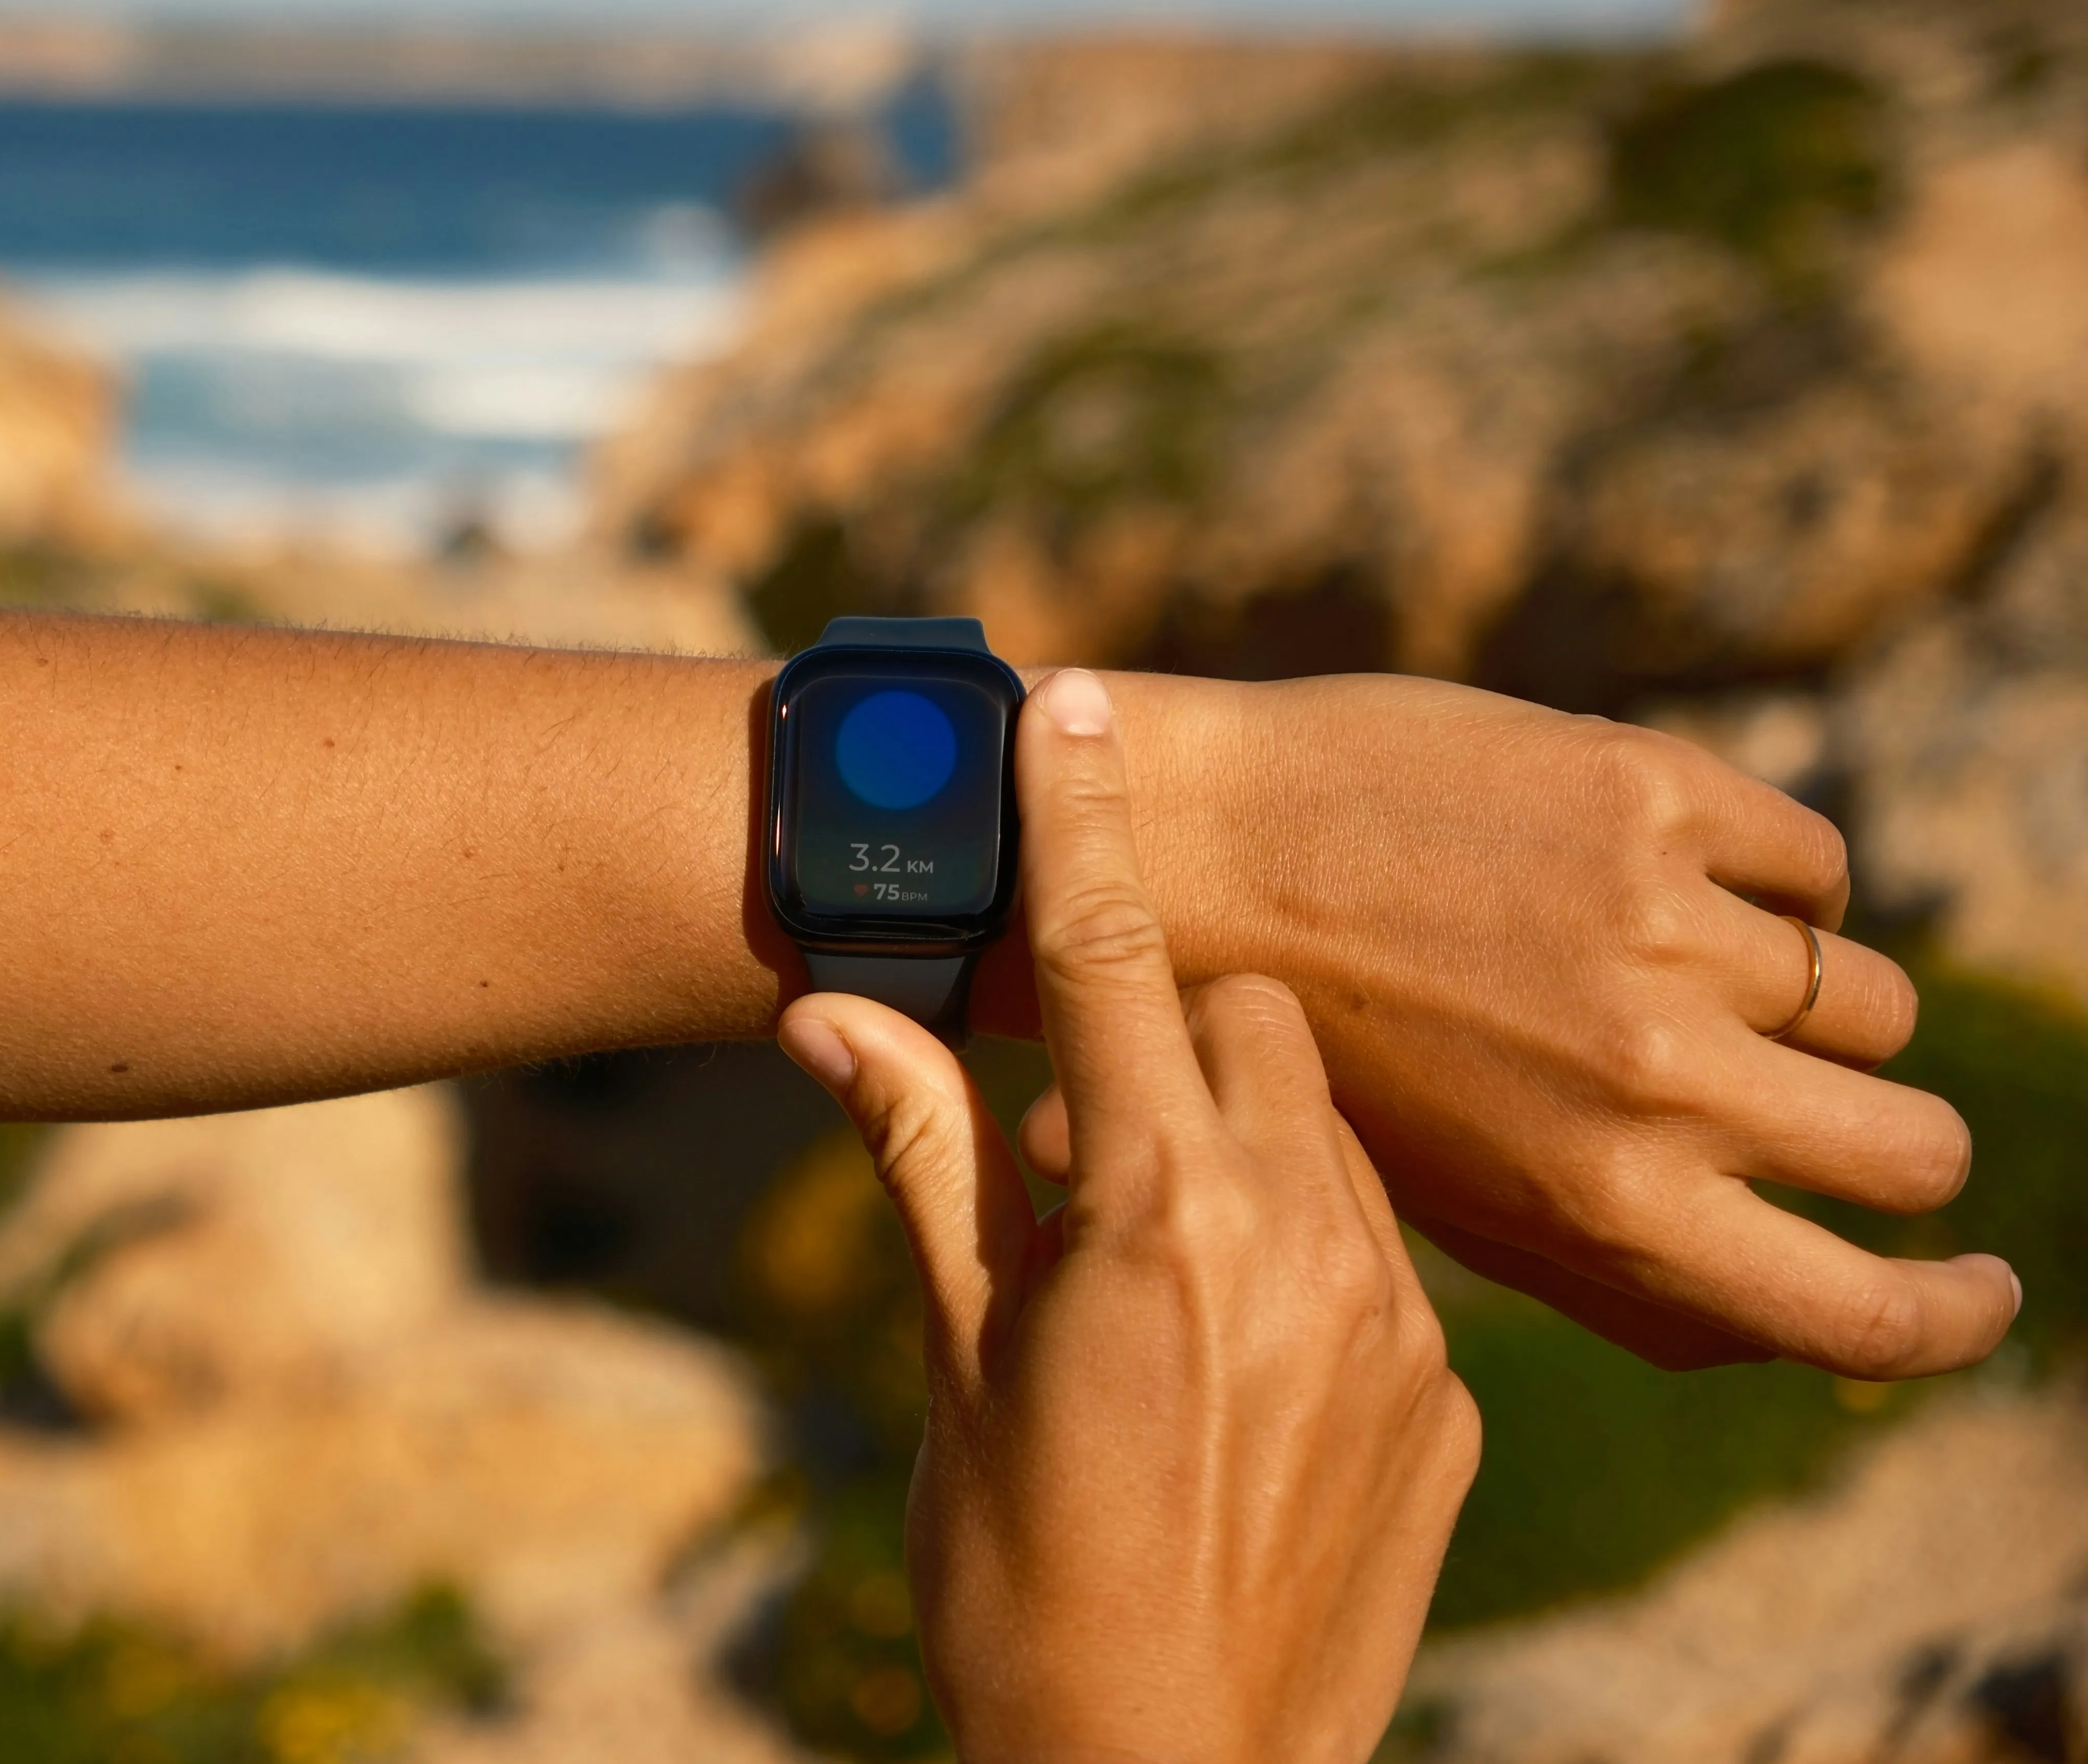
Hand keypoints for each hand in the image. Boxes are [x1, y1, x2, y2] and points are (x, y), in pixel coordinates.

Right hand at [783, 669, 1476, 1763]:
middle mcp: (1304, 1237)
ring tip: (1155, 1268)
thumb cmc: (1021, 1576)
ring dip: (1243, 1146)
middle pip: (1259, 1024)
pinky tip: (1235, 1364)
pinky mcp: (1451, 1396)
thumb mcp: (955, 1361)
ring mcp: (1400, 1319)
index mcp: (1155, 1215)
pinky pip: (1385, 1255)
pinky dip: (1306, 1258)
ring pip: (1334, 1131)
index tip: (1074, 700)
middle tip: (1086, 1138)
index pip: (1109, 961)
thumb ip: (922, 1164)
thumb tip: (825, 1016)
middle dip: (1176, 1032)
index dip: (1085, 821)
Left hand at [970, 672, 2019, 1378]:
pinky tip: (1671, 877)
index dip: (1954, 1316)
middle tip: (1852, 1118)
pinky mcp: (1652, 798)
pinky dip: (1771, 879)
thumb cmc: (1312, 1049)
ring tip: (1695, 978)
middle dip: (1901, 1147)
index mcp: (1603, 1208)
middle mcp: (1653, 1081)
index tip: (1985, 1288)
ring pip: (1868, 1000)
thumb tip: (1789, 1322)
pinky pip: (1811, 862)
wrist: (1189, 855)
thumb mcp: (1453, 1211)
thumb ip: (1622, 1271)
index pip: (1861, 1312)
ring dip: (1809, 1001)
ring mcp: (1663, 932)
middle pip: (1910, 1146)